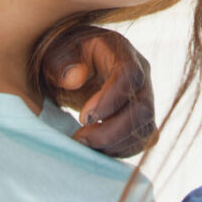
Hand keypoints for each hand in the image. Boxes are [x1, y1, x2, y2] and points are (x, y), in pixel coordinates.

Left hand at [40, 24, 156, 157]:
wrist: (74, 66)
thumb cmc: (64, 59)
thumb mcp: (55, 55)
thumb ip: (61, 65)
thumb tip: (75, 78)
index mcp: (120, 51)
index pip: (130, 74)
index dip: (111, 99)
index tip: (83, 118)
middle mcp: (141, 73)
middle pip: (142, 107)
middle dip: (111, 131)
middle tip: (80, 138)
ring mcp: (146, 97)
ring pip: (146, 128)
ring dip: (114, 144)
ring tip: (84, 143)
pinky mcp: (144, 118)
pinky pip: (144, 140)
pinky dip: (120, 150)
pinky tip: (96, 148)